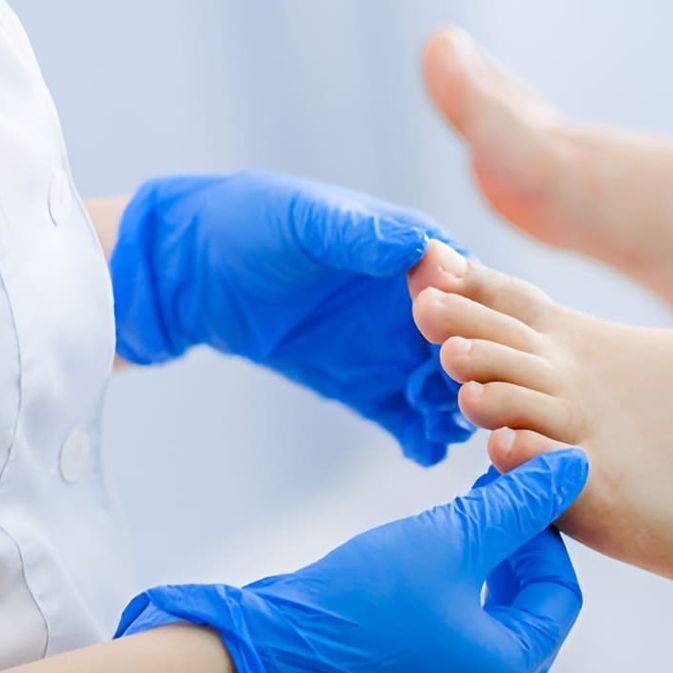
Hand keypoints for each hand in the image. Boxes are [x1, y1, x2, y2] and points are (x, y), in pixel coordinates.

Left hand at [109, 171, 472, 463]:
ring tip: (444, 427)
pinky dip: (423, 438)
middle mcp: (418, 306)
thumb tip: (421, 248)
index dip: (477, 317)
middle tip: (457, 396)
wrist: (195, 272)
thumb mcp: (305, 220)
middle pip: (472, 346)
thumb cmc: (250, 224)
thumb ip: (360, 234)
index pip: (470, 289)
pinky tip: (423, 452)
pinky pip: (407, 419)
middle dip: (474, 374)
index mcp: (416, 256)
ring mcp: (395, 349)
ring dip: (454, 410)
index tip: (461, 342)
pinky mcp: (368, 387)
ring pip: (447, 388)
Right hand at [116, 448, 589, 672]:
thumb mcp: (448, 538)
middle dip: (516, 556)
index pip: (560, 596)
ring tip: (458, 525)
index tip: (512, 492)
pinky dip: (451, 605)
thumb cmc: (363, 596)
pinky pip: (450, 648)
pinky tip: (423, 567)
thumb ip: (516, 505)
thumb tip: (574, 469)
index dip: (545, 536)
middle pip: (528, 617)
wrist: (270, 653)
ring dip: (484, 577)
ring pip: (488, 631)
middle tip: (490, 502)